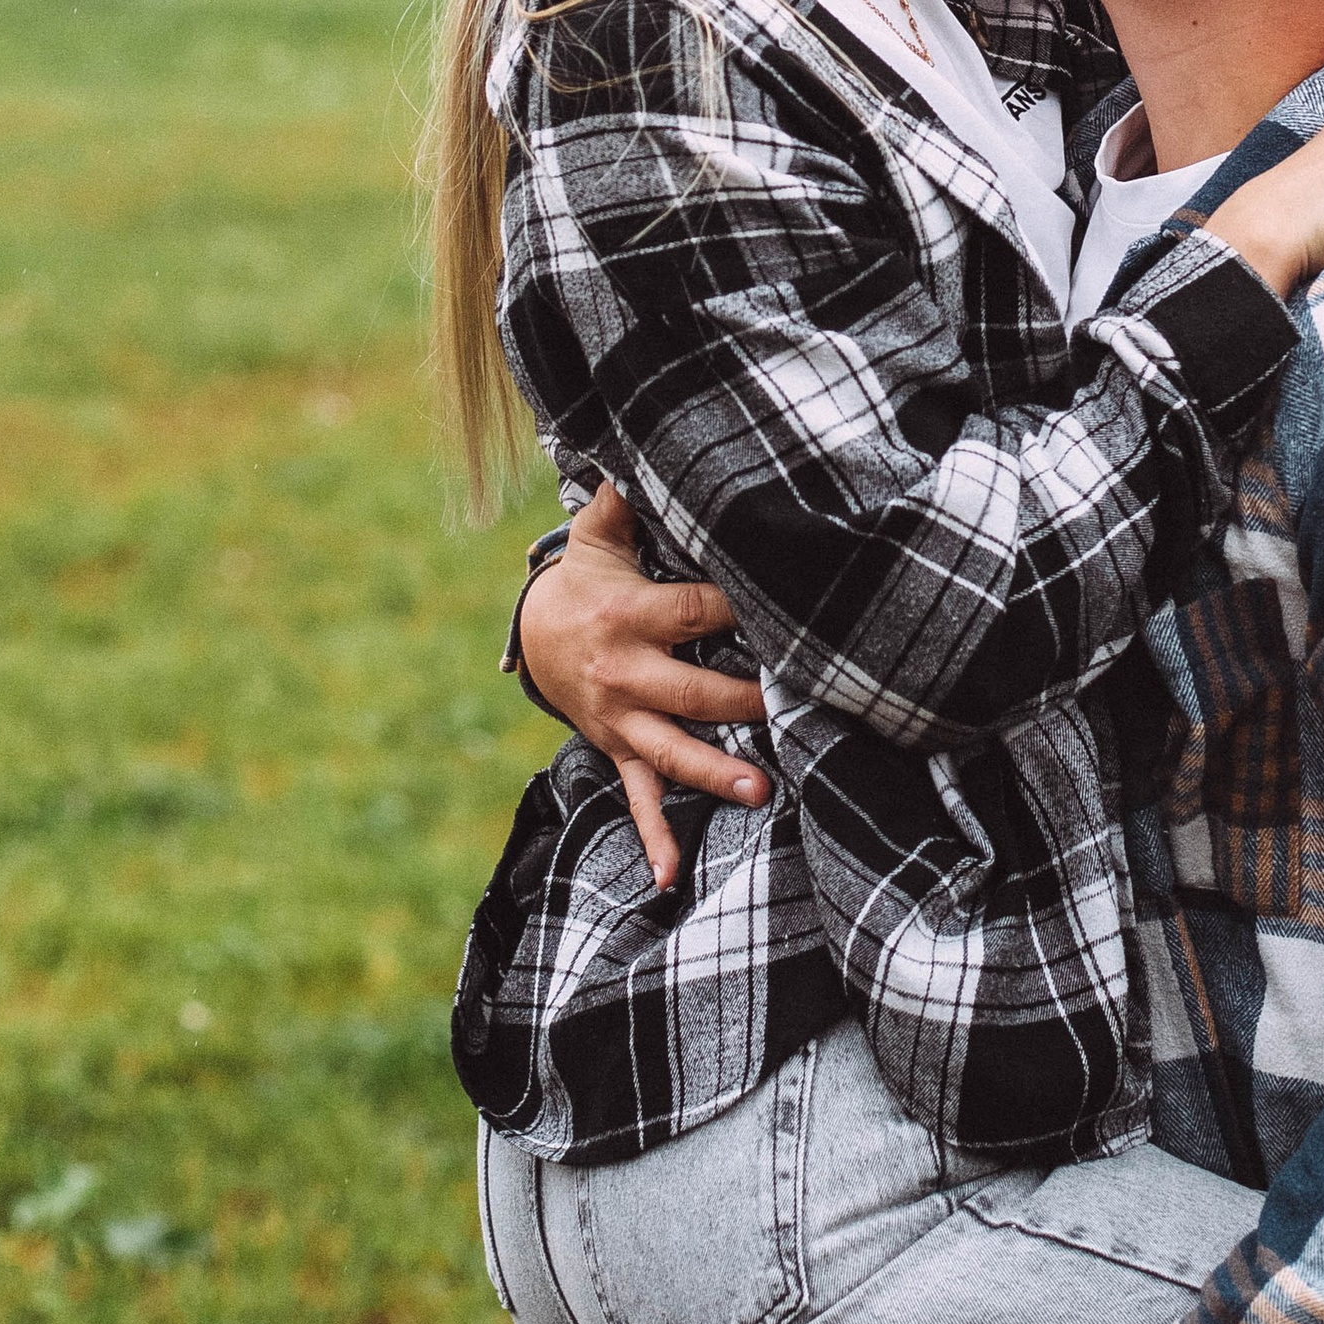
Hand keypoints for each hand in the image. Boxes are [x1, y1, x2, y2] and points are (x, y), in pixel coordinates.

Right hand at [521, 484, 770, 889]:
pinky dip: (654, 838)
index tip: (789, 611)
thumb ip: (625, 497)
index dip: (739, 610)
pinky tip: (672, 875)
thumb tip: (641, 447)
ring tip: (759, 790)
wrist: (531, 633)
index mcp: (628, 615)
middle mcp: (625, 672)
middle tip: (792, 708)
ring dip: (714, 771)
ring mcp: (621, 719)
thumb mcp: (598, 535)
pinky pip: (636, 798)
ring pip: (671, 750)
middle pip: (693, 687)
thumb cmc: (586, 578)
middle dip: (741, 699)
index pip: (695, 611)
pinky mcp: (618, 749)